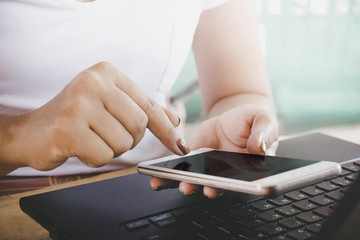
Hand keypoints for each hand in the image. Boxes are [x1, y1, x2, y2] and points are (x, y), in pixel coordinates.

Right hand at [1, 62, 188, 172]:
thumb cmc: (74, 117)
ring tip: (90, 138)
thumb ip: (141, 109)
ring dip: (111, 149)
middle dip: (128, 139)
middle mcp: (93, 82)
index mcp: (106, 72)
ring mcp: (79, 104)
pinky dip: (95, 159)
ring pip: (123, 143)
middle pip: (139, 125)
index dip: (166, 128)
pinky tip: (79, 147)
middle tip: (107, 135)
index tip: (179, 145)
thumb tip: (174, 119)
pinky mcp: (68, 129)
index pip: (148, 105)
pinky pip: (104, 156)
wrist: (31, 132)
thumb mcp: (109, 104)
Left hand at [150, 104, 278, 197]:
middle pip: (219, 185)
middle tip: (199, 188)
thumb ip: (264, 134)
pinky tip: (159, 178)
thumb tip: (260, 148)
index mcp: (251, 169)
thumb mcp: (262, 121)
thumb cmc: (251, 122)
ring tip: (182, 185)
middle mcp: (230, 175)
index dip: (231, 187)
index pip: (243, 182)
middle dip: (208, 188)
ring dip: (189, 185)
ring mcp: (211, 171)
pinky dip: (170, 177)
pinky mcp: (195, 164)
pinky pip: (183, 172)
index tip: (217, 187)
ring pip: (199, 182)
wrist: (231, 118)